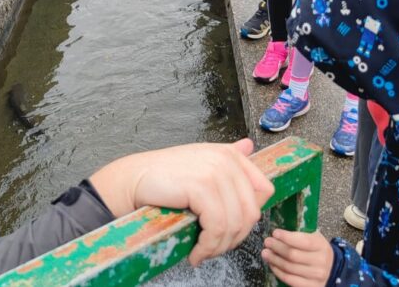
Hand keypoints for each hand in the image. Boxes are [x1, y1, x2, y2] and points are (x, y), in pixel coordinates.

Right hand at [89, 139, 272, 266]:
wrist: (134, 179)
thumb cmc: (165, 176)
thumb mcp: (200, 162)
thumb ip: (227, 158)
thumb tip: (248, 146)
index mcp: (230, 154)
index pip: (264, 190)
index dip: (250, 216)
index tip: (231, 230)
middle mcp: (227, 159)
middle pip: (251, 212)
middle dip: (234, 238)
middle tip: (213, 248)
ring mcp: (215, 171)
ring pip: (235, 224)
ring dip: (218, 247)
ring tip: (202, 252)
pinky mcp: (202, 187)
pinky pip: (217, 227)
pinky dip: (207, 246)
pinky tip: (196, 252)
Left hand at [262, 229, 332, 286]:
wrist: (331, 268)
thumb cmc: (317, 249)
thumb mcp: (313, 237)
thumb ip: (300, 233)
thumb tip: (278, 230)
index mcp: (321, 245)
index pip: (303, 241)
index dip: (287, 237)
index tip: (275, 233)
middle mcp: (320, 261)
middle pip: (293, 255)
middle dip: (277, 248)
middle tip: (267, 242)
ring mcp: (316, 276)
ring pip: (289, 268)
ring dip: (274, 260)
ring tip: (265, 253)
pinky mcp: (310, 286)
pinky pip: (290, 280)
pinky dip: (278, 272)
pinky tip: (272, 265)